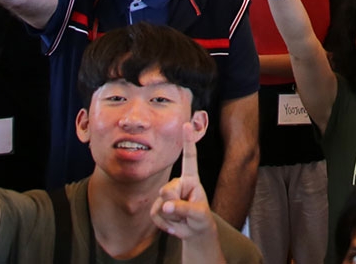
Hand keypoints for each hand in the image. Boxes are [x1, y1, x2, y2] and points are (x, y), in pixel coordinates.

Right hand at [150, 124, 215, 242]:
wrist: (193, 231)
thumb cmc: (200, 218)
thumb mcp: (199, 214)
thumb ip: (184, 208)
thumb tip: (165, 205)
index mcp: (191, 179)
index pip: (189, 158)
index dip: (188, 141)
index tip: (187, 124)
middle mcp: (177, 183)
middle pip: (168, 191)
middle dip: (176, 206)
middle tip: (186, 214)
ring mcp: (165, 194)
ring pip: (161, 204)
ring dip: (172, 216)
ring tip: (182, 218)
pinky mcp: (156, 206)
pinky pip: (155, 214)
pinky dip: (165, 223)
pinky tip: (173, 223)